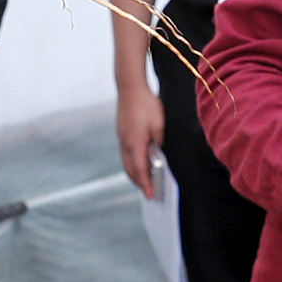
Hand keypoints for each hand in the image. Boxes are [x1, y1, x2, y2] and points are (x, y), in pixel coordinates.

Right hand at [116, 82, 165, 197]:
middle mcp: (125, 143)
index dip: (146, 184)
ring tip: (145, 181)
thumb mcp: (159, 123)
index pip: (141, 170)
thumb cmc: (146, 103)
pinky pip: (126, 154)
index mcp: (135, 143)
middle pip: (130, 170)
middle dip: (140, 182)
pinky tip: (140, 163)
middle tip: (149, 192)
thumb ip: (160, 141)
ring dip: (135, 174)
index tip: (150, 195)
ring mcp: (121, 138)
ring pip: (126, 162)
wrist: (130, 87)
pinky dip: (133, 163)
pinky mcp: (121, 133)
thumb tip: (159, 153)